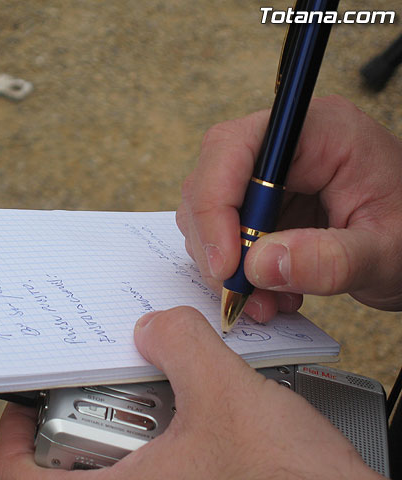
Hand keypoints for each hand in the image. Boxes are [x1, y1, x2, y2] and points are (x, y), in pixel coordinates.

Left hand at [0, 307, 380, 479]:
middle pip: (68, 467)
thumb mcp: (229, 396)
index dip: (11, 439)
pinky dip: (161, 444)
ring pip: (116, 471)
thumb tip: (156, 324)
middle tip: (105, 388)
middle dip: (85, 419)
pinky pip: (155, 474)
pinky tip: (194, 419)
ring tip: (162, 399)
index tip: (25, 404)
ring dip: (129, 430)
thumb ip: (182, 343)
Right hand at [177, 95, 401, 322]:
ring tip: (265, 299)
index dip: (215, 203)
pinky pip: (222, 232)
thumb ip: (330, 259)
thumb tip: (259, 266)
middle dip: (216, 242)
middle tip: (240, 292)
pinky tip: (268, 290)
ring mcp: (268, 174)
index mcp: (320, 131)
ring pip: (208, 210)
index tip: (227, 264)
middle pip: (211, 180)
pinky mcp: (260, 202)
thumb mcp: (386, 253)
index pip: (235, 147)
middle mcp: (285, 146)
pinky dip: (234, 268)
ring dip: (223, 262)